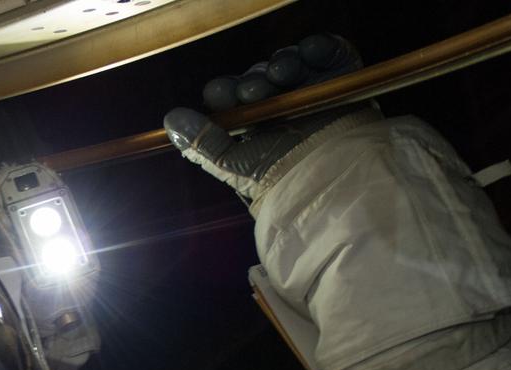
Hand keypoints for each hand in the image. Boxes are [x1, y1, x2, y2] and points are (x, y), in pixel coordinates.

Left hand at [163, 34, 372, 200]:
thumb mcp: (232, 165)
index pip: (230, 96)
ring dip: (281, 63)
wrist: (330, 179)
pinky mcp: (339, 78)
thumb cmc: (280, 179)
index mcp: (251, 124)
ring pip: (287, 63)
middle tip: (254, 91)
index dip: (224, 92)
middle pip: (256, 77)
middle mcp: (278, 105)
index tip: (222, 95)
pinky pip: (326, 52)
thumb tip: (170, 119)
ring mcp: (309, 90)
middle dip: (252, 81)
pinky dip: (316, 48)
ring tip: (280, 74)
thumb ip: (202, 142)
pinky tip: (307, 54)